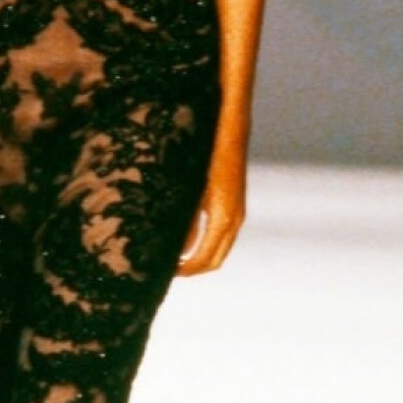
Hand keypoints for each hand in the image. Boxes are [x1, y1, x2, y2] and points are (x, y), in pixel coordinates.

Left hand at [175, 149, 245, 275]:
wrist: (228, 129)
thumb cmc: (205, 154)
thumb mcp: (189, 190)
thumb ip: (185, 222)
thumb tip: (179, 251)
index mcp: (222, 217)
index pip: (205, 259)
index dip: (186, 270)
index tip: (166, 273)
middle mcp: (234, 219)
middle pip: (215, 259)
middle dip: (193, 269)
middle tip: (169, 270)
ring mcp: (237, 212)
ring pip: (220, 248)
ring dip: (200, 257)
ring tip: (175, 257)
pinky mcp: (235, 204)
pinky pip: (222, 235)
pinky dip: (206, 244)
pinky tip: (187, 239)